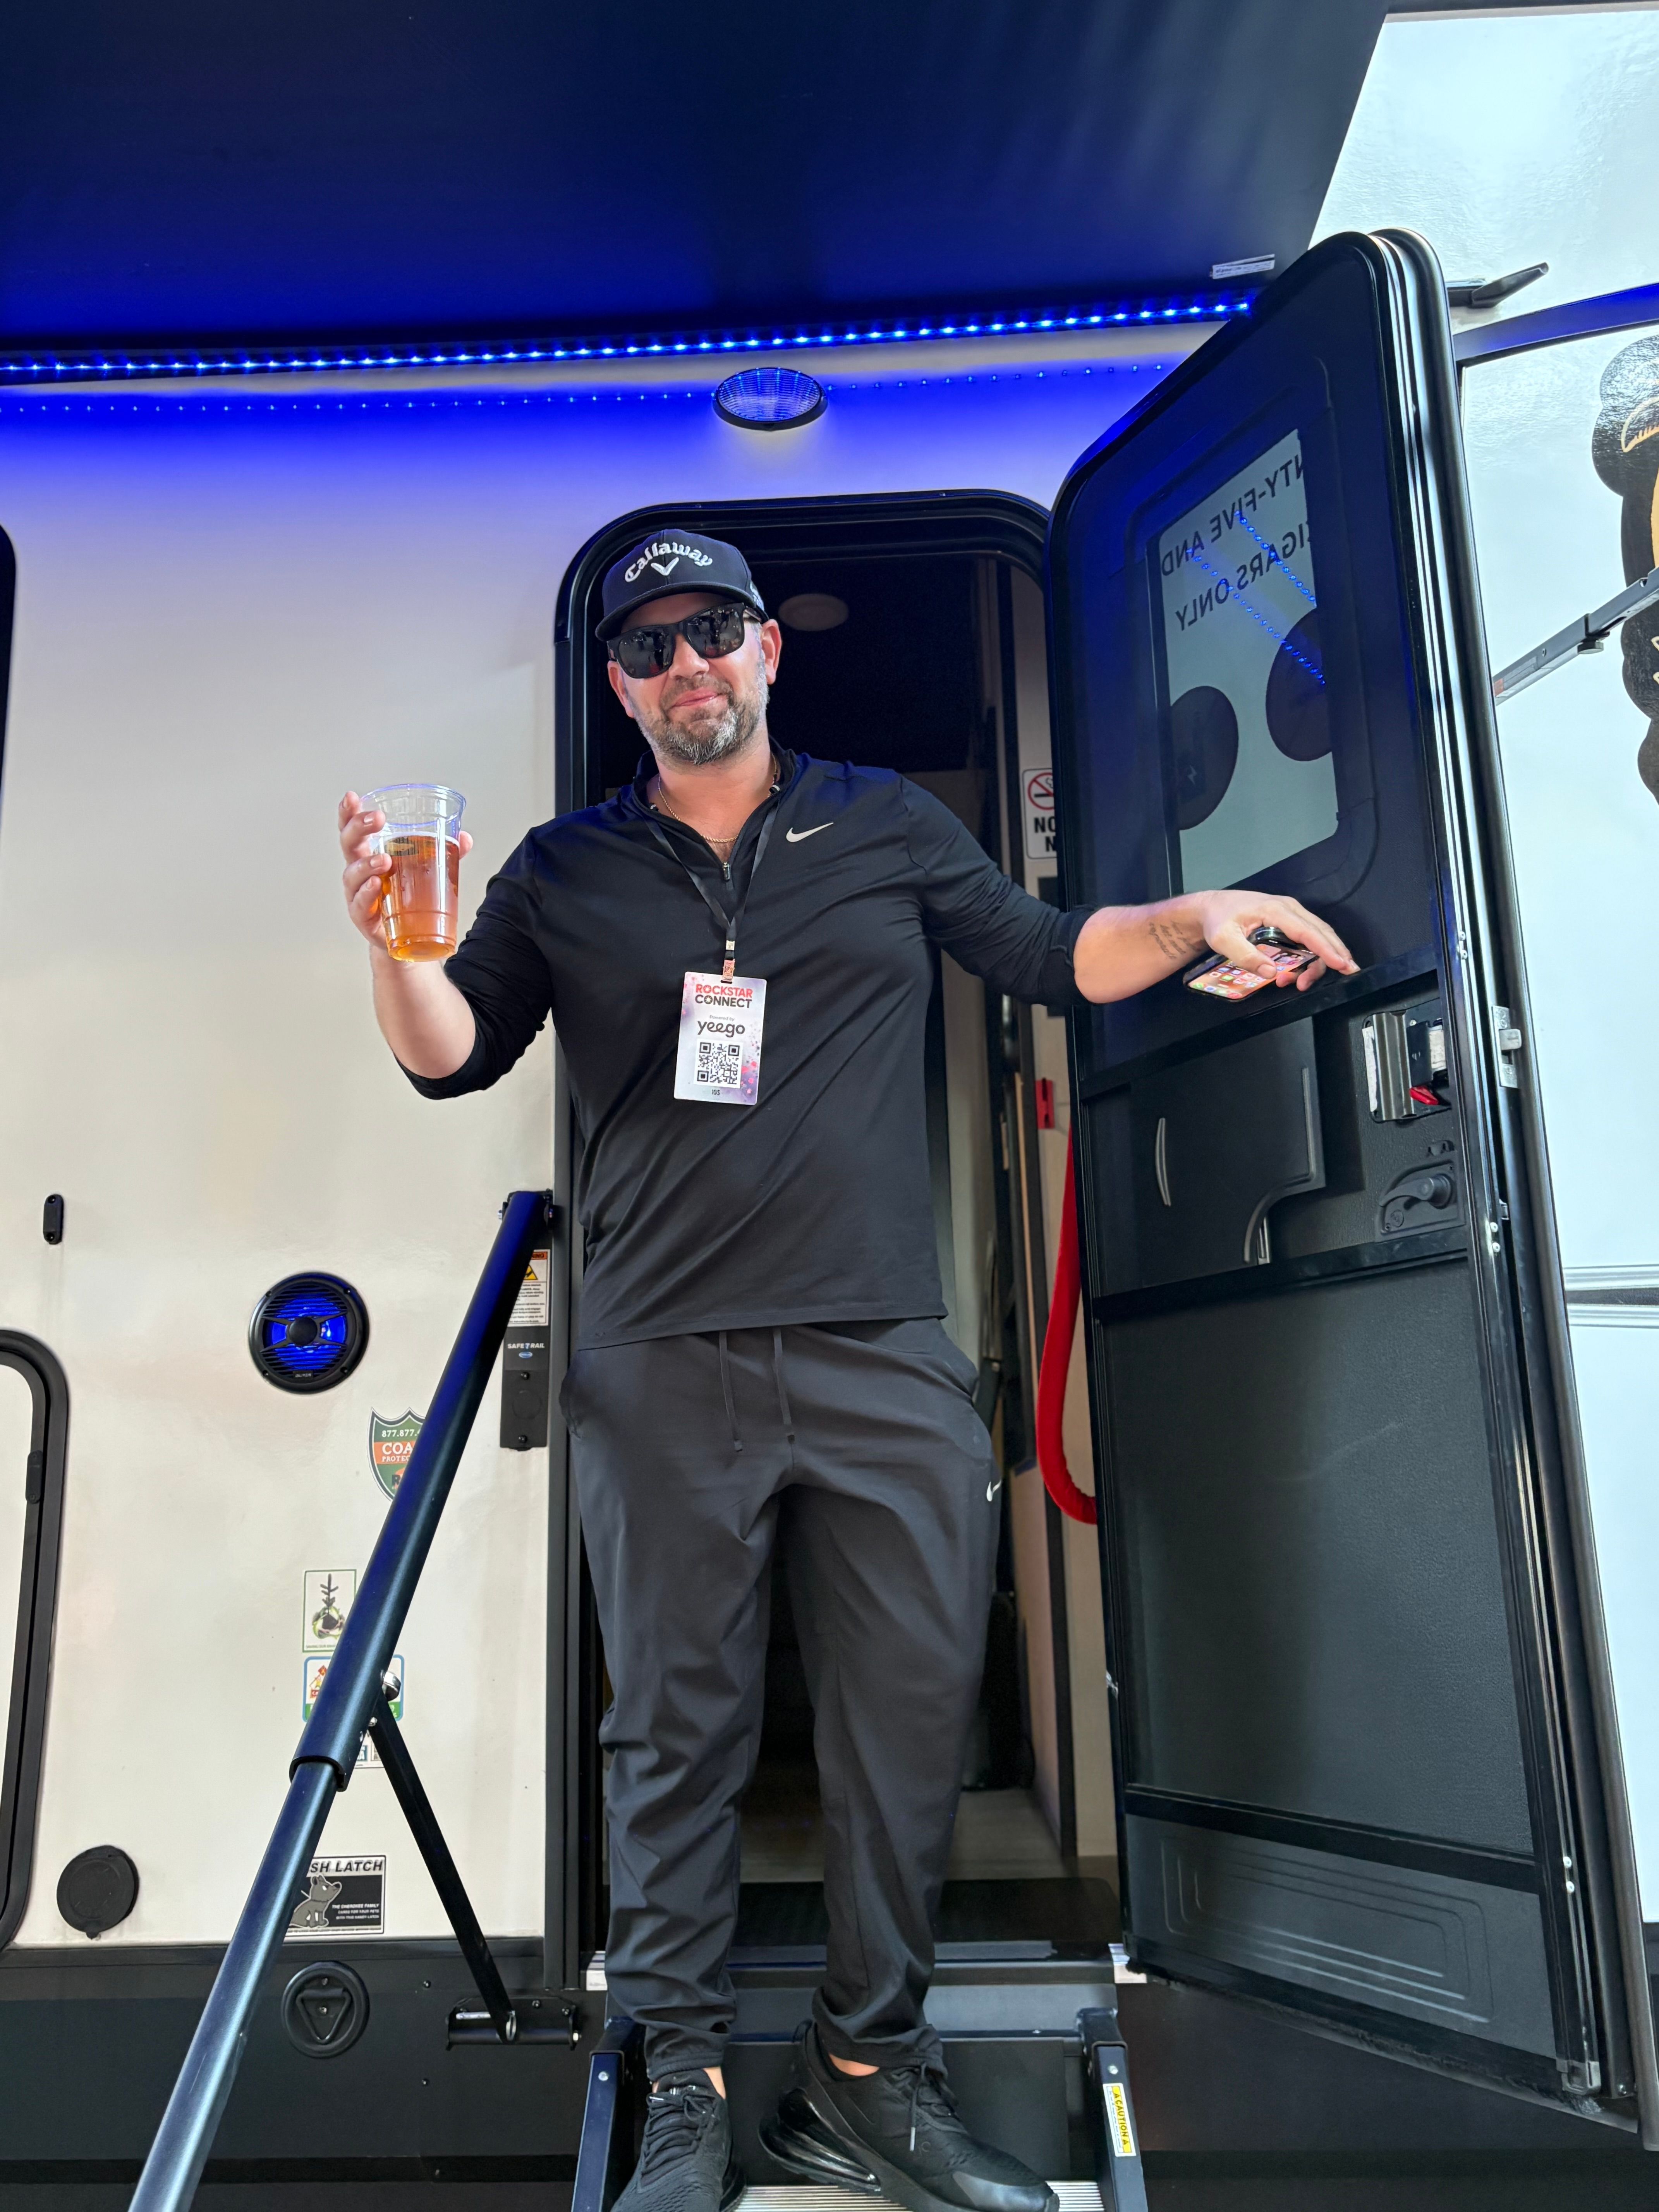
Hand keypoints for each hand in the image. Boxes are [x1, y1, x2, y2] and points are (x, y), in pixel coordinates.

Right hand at [337, 791, 472, 951]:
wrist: (406, 939)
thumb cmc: (407, 899)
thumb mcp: (424, 871)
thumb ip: (442, 852)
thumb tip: (464, 837)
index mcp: (369, 855)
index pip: (353, 830)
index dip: (348, 813)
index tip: (351, 796)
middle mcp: (359, 873)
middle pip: (349, 845)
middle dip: (358, 828)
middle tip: (377, 819)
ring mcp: (358, 895)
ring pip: (352, 875)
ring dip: (366, 864)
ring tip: (384, 859)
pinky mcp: (365, 918)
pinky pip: (360, 905)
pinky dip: (367, 894)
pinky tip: (377, 885)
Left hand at [1191, 889, 1356, 992]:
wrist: (1213, 908)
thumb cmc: (1219, 919)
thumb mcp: (1224, 939)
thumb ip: (1246, 956)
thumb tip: (1270, 972)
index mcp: (1275, 910)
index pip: (1308, 931)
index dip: (1326, 949)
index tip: (1341, 964)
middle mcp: (1288, 908)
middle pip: (1321, 932)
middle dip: (1335, 954)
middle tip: (1347, 973)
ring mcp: (1290, 913)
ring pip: (1318, 936)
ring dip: (1318, 961)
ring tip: (1301, 982)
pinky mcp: (1289, 921)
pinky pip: (1308, 937)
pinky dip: (1311, 956)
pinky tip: (1298, 973)